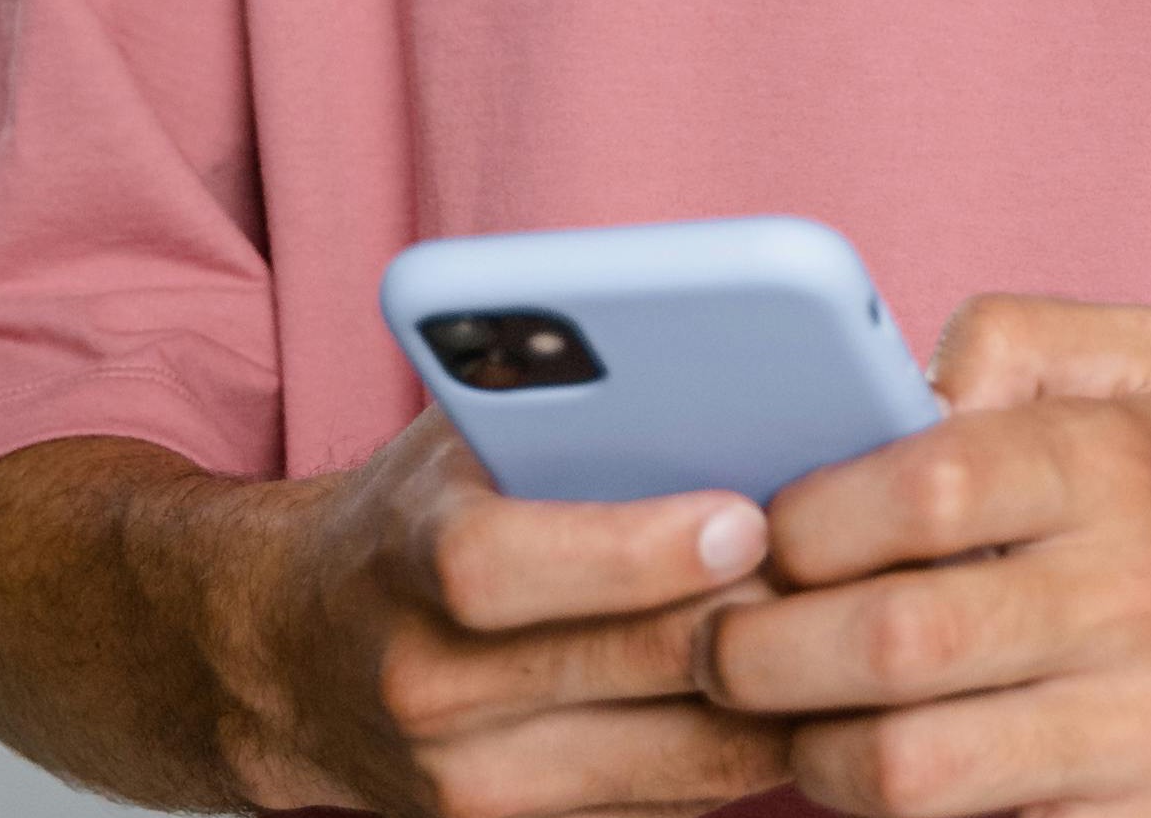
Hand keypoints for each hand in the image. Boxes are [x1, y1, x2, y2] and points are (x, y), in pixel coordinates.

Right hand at [217, 407, 801, 817]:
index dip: (633, 549)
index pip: (503, 566)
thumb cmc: (413, 519)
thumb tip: (723, 376)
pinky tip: (807, 696)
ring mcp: (471, 786)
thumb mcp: (454, 439)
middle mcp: (427, 685)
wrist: (288, 660)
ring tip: (863, 631)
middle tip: (856, 570)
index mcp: (405, 558)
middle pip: (627, 667)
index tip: (742, 518)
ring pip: (678, 757)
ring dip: (784, 697)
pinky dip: (752, 752)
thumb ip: (558, 411)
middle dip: (755, 618)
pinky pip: (676, 807)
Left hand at [701, 295, 1150, 817]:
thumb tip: (889, 382)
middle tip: (725, 647)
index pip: (926, 485)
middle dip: (763, 654)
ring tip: (792, 723)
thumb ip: (1012, 335)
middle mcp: (1139, 601)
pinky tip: (872, 778)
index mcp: (1123, 467)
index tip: (765, 541)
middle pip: (892, 642)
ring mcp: (1145, 734)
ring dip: (810, 755)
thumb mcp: (1147, 370)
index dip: (808, 522)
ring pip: (908, 771)